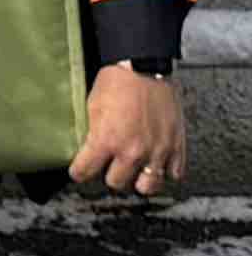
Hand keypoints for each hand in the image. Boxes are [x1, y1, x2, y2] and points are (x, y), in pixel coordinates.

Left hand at [75, 59, 189, 198]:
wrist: (145, 67)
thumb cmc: (117, 81)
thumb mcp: (93, 105)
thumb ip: (94, 132)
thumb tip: (90, 147)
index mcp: (106, 140)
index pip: (85, 171)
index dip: (79, 173)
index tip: (79, 172)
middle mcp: (132, 152)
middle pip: (117, 184)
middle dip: (110, 176)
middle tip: (109, 167)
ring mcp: (157, 152)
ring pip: (147, 187)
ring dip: (139, 181)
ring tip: (134, 171)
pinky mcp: (177, 148)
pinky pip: (174, 175)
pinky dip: (166, 172)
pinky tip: (158, 164)